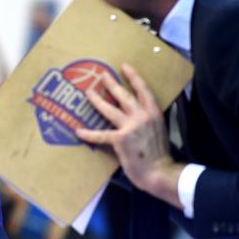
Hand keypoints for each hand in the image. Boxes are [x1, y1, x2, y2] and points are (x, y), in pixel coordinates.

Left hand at [75, 64, 183, 206]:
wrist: (160, 172)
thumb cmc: (159, 154)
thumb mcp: (158, 130)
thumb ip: (147, 119)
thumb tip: (135, 112)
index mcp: (153, 113)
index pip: (143, 90)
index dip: (133, 77)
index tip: (124, 66)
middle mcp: (142, 117)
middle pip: (124, 95)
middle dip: (112, 84)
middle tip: (102, 75)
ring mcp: (131, 127)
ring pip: (110, 110)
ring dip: (97, 101)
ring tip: (88, 93)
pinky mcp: (121, 140)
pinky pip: (101, 134)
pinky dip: (89, 133)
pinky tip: (78, 130)